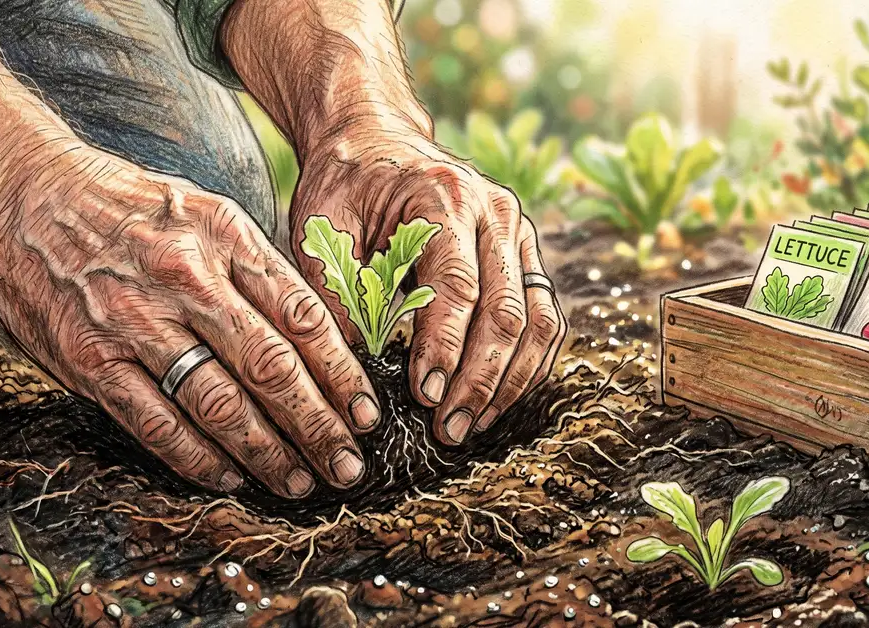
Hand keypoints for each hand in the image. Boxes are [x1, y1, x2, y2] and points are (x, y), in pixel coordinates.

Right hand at [0, 147, 379, 496]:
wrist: (24, 192)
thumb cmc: (130, 206)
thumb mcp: (207, 211)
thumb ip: (257, 268)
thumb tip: (319, 335)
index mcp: (226, 238)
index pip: (303, 317)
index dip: (343, 373)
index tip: (367, 412)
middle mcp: (187, 280)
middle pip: (271, 368)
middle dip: (319, 425)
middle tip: (348, 464)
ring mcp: (136, 323)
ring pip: (219, 403)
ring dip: (267, 452)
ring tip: (299, 480)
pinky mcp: (90, 360)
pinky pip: (156, 423)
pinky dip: (197, 458)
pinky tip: (229, 477)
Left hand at [291, 129, 566, 444]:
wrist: (376, 136)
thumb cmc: (344, 183)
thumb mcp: (323, 228)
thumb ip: (339, 295)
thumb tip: (358, 375)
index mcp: (442, 196)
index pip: (456, 286)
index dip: (445, 349)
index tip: (426, 397)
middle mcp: (494, 210)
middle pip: (505, 310)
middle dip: (479, 379)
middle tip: (450, 429)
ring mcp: (518, 230)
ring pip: (537, 319)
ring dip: (510, 381)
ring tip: (475, 424)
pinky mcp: (525, 251)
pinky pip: (545, 316)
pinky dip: (528, 363)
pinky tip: (499, 398)